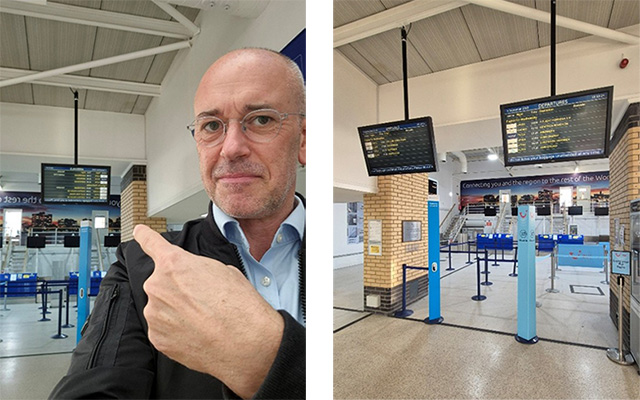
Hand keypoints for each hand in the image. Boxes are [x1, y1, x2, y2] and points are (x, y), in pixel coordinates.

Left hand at [134, 224, 283, 398]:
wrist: (245, 342)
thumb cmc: (239, 306)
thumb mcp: (223, 270)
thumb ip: (197, 268)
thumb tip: (192, 276)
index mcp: (174, 264)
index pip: (151, 243)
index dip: (145, 236)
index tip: (139, 232)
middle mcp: (158, 286)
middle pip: (162, 282)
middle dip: (178, 289)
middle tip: (202, 299)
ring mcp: (155, 314)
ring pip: (162, 307)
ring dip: (177, 310)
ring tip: (204, 318)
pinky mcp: (157, 338)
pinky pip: (163, 328)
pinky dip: (177, 330)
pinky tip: (197, 332)